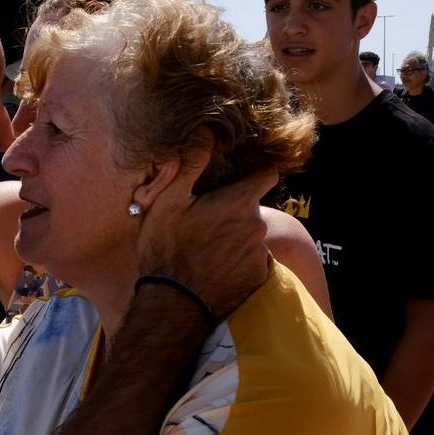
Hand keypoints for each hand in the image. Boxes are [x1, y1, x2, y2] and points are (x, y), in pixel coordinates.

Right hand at [136, 162, 275, 321]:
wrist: (173, 304)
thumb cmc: (166, 249)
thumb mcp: (169, 201)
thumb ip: (192, 164)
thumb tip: (207, 130)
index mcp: (239, 202)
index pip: (267, 174)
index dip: (254, 173)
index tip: (237, 179)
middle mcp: (258, 226)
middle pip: (254, 208)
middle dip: (235, 211)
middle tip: (205, 223)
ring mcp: (260, 254)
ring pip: (252, 236)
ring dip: (236, 238)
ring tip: (207, 249)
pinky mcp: (258, 279)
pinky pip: (252, 262)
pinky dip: (238, 263)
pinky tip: (215, 269)